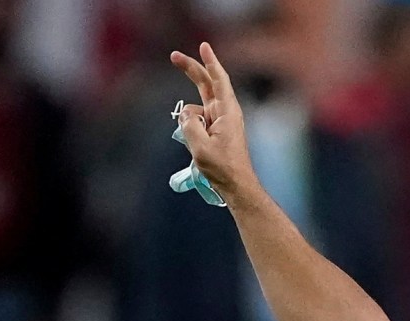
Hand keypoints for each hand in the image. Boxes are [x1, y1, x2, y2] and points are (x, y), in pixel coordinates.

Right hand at [170, 43, 258, 204]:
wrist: (236, 185)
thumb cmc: (222, 167)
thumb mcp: (199, 145)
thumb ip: (188, 124)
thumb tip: (185, 115)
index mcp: (227, 111)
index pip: (218, 79)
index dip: (210, 61)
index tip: (203, 46)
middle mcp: (225, 112)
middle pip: (205, 84)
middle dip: (190, 70)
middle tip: (173, 56)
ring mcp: (220, 121)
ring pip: (196, 109)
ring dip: (188, 122)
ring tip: (197, 146)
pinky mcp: (215, 131)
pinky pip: (196, 122)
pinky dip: (190, 129)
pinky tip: (195, 147)